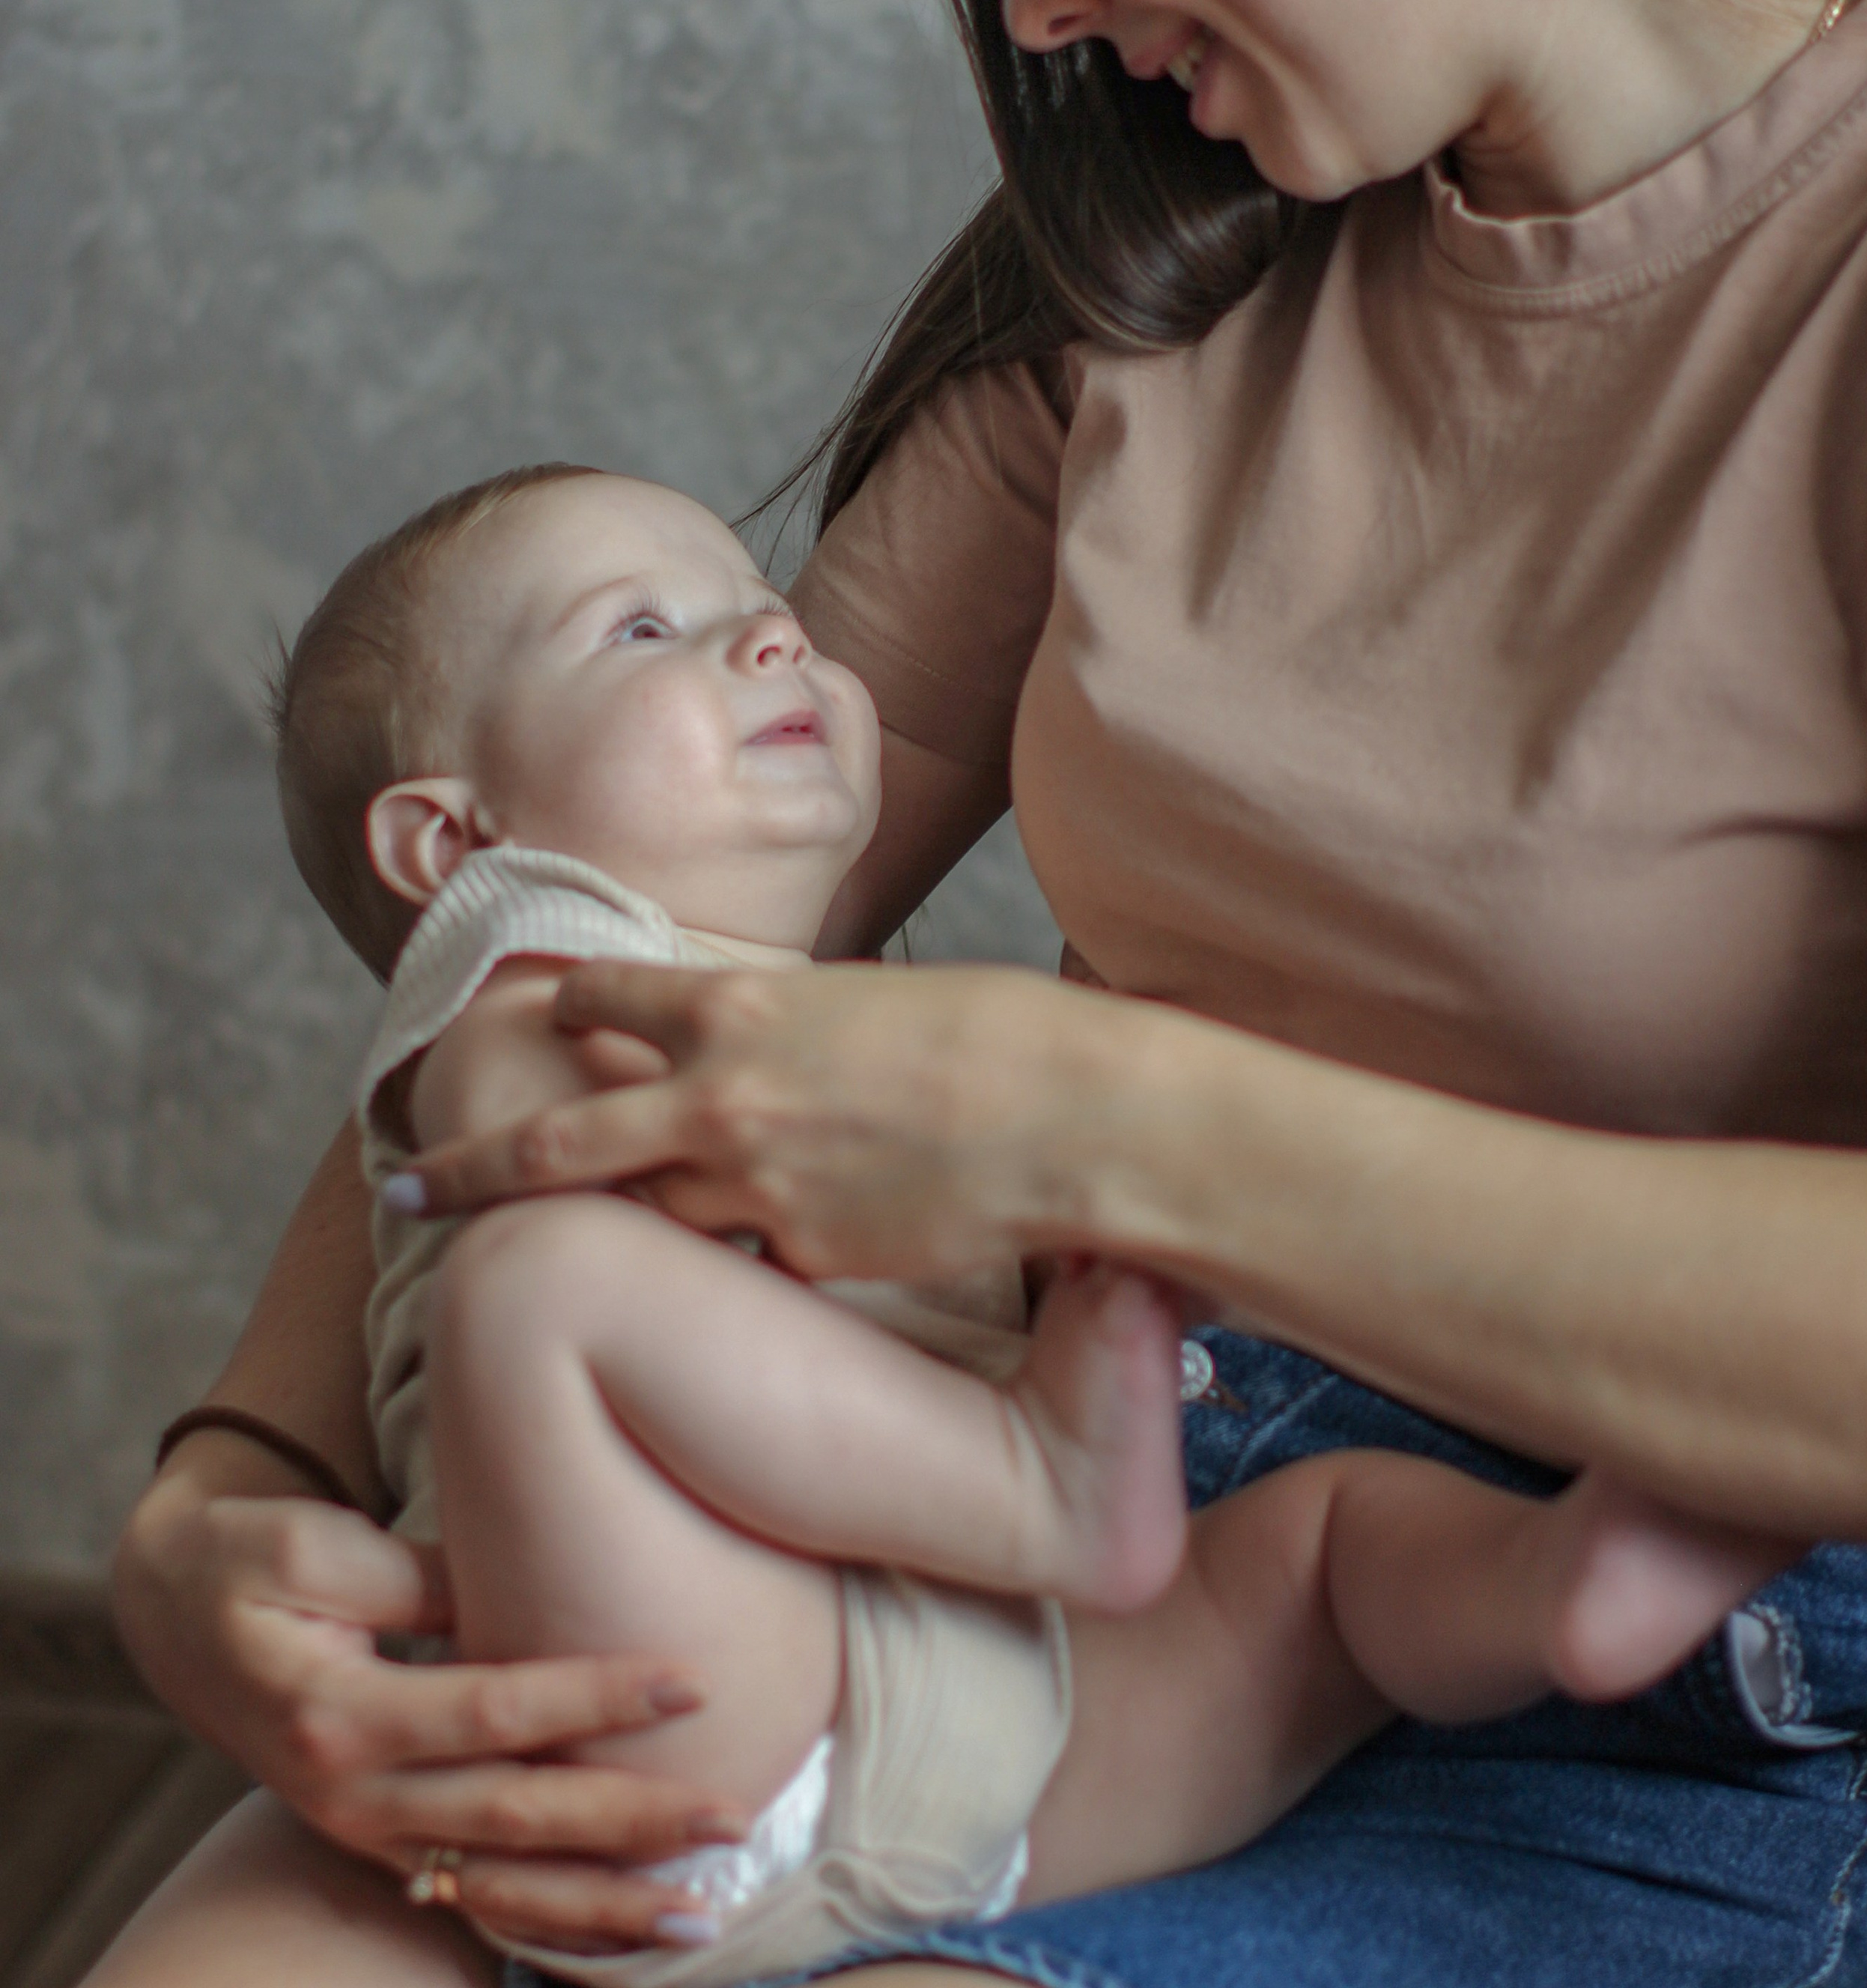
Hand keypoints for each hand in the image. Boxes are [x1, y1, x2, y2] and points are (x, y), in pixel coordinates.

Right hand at [113, 1435, 745, 1952]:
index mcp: (341, 1714)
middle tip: (733, 1815)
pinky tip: (627, 1930)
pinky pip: (476, 1896)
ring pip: (503, 1885)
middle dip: (630, 1824)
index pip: (495, 1711)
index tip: (689, 1682)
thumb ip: (424, 1579)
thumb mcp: (317, 1545)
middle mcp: (355, 1794)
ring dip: (607, 1903)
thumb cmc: (253, 1559)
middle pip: (516, 1819)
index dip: (594, 1699)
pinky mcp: (382, 1841)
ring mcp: (367, 1832)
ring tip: (706, 1911)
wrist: (173, 1609)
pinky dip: (552, 1919)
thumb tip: (531, 1592)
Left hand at [398, 957, 1113, 1280]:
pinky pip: (755, 1259)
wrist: (1069, 1117)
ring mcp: (753, 1189)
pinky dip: (756, 1253)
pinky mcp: (803, 1261)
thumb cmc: (997, 1034)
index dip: (567, 1010)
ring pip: (645, 1211)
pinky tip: (796, 1248)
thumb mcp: (866, 1001)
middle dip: (467, 1167)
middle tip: (403, 1187)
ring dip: (614, 1221)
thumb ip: (791, 1029)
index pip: (606, 1000)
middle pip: (556, 1139)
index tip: (535, 1022)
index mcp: (740, 1006)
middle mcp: (721, 1096)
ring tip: (557, 1248)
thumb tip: (762, 1048)